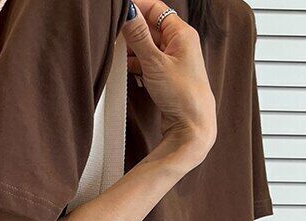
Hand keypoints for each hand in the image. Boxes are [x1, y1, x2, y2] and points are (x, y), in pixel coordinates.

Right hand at [123, 0, 216, 169]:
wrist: (192, 123)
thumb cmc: (182, 93)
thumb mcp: (155, 62)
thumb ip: (139, 37)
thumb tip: (128, 12)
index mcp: (182, 33)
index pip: (156, 9)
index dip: (137, 7)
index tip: (119, 9)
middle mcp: (180, 43)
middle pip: (151, 27)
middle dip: (132, 29)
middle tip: (114, 33)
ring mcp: (173, 59)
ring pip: (148, 45)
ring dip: (133, 49)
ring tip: (117, 53)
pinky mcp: (167, 75)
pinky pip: (148, 61)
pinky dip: (137, 63)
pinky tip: (127, 69)